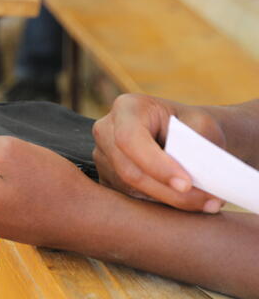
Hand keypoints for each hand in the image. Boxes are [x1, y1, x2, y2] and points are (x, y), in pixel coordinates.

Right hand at [93, 93, 225, 212]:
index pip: (130, 139)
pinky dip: (162, 206)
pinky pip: (131, 200)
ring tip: (207, 202)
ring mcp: (103, 157)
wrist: (185, 135)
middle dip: (169, 192)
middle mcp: (106, 131)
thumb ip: (196, 145)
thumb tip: (193, 174)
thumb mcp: (203, 125)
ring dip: (170, 201)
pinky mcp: (109, 179)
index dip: (156, 165)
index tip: (187, 184)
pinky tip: (186, 201)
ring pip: (131, 190)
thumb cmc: (193, 126)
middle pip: (129, 171)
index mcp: (127, 108)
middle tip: (209, 202)